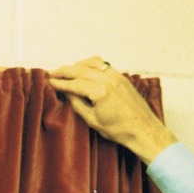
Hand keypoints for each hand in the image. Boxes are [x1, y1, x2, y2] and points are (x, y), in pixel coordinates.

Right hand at [48, 56, 177, 162]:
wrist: (143, 129)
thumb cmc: (119, 130)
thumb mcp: (93, 120)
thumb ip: (77, 104)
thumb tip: (67, 93)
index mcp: (99, 91)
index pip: (74, 84)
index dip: (60, 83)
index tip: (50, 82)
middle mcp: (108, 79)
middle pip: (80, 70)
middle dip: (65, 71)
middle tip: (53, 73)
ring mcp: (116, 76)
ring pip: (92, 63)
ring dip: (77, 65)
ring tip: (67, 70)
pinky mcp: (122, 77)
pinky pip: (103, 65)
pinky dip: (91, 65)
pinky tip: (85, 69)